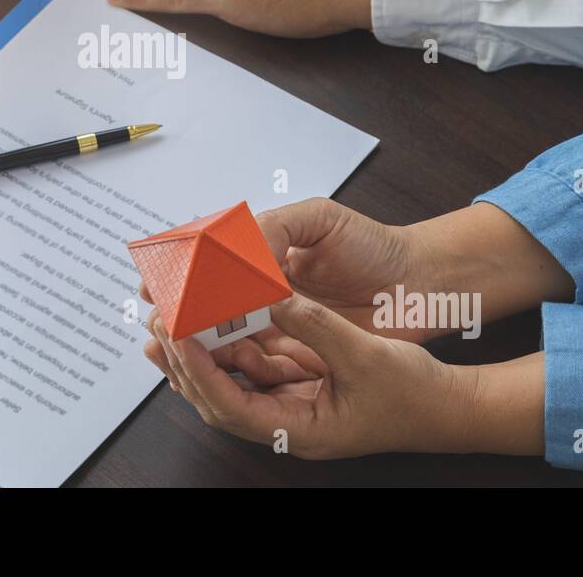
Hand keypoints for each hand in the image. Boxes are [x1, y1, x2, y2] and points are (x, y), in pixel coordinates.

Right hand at [143, 198, 572, 358]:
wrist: (424, 282)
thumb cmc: (377, 244)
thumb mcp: (320, 218)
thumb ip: (273, 228)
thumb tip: (232, 253)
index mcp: (264, 248)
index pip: (208, 258)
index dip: (178, 271)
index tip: (158, 282)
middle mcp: (265, 286)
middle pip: (208, 299)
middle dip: (179, 308)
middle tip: (160, 317)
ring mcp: (281, 320)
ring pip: (225, 332)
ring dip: (198, 338)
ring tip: (173, 342)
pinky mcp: (300, 350)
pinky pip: (256, 359)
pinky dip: (230, 362)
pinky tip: (210, 363)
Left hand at [150, 292, 474, 458]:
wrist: (450, 408)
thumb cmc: (414, 394)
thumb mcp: (364, 354)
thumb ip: (315, 325)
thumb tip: (272, 294)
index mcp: (301, 431)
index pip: (231, 405)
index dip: (198, 370)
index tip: (175, 335)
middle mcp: (289, 424)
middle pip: (219, 398)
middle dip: (184, 363)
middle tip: (157, 324)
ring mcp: (294, 408)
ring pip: (232, 383)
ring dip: (201, 354)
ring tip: (170, 321)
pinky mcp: (302, 388)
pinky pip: (256, 369)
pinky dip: (233, 346)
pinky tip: (217, 321)